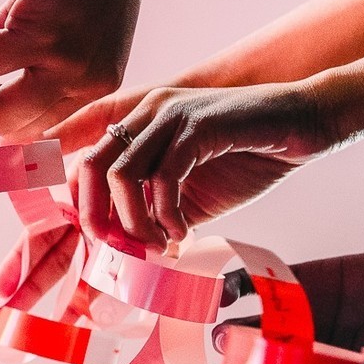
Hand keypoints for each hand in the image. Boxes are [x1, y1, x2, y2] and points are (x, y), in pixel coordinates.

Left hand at [72, 82, 336, 249]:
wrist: (303, 124)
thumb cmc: (246, 157)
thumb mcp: (189, 192)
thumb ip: (155, 212)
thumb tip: (125, 251)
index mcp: (138, 122)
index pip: (80, 149)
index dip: (61, 186)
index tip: (65, 228)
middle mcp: (146, 111)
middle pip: (89, 164)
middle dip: (92, 216)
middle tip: (112, 249)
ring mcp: (170, 114)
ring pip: (121, 173)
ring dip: (132, 222)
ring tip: (155, 247)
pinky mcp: (198, 124)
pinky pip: (164, 177)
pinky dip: (166, 214)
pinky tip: (181, 234)